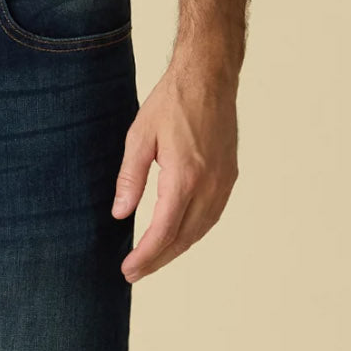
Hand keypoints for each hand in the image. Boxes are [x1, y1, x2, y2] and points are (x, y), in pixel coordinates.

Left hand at [112, 50, 239, 282]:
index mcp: (185, 177)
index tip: (127, 270)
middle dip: (157, 260)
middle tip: (133, 274)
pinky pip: (211, 217)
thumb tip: (120, 214)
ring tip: (152, 261)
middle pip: (182, 238)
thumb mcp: (139, 136)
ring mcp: (223, 182)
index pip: (163, 232)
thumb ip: (130, 178)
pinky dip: (192, 234)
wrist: (210, 76)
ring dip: (175, 251)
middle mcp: (209, 185)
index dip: (145, 256)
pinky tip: (177, 238)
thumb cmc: (172, 101)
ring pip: (199, 231)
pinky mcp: (229, 177)